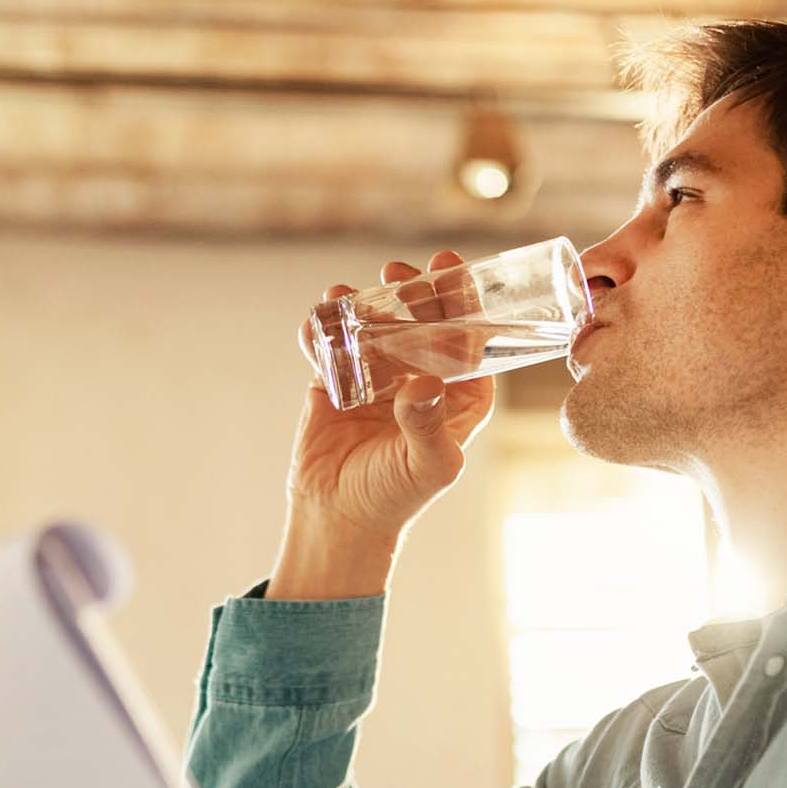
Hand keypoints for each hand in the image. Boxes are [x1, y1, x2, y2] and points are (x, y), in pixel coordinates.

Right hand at [287, 250, 497, 549]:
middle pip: (423, 321)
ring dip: (364, 303)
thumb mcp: (425, 466)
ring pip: (376, 326)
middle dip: (413, 292)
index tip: (447, 268)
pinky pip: (332, 346)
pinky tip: (318, 321)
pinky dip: (323, 329)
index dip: (462, 300)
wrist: (338, 518)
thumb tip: (424, 383)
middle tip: (398, 272)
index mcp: (460, 396)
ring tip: (346, 292)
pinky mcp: (337, 382)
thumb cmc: (394, 498)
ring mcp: (379, 377)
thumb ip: (428, 425)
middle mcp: (422, 379)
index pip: (468, 338)